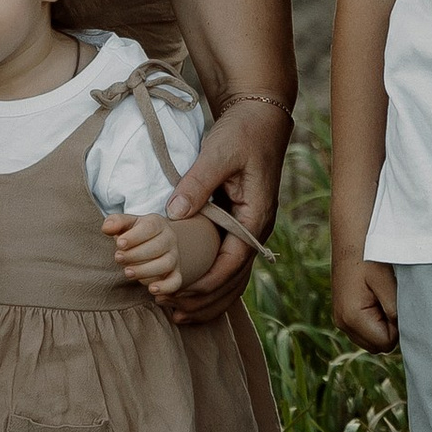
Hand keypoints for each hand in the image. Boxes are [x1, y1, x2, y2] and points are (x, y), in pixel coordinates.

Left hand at [104, 208, 191, 297]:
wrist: (151, 244)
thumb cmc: (134, 234)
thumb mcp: (125, 224)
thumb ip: (115, 222)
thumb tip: (107, 228)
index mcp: (157, 223)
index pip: (150, 227)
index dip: (134, 236)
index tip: (119, 244)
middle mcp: (169, 239)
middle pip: (158, 247)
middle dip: (136, 254)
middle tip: (118, 258)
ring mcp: (173, 257)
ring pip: (166, 264)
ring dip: (145, 270)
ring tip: (127, 272)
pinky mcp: (174, 274)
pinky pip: (175, 282)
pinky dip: (165, 287)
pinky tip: (151, 290)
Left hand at [160, 99, 286, 323]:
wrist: (261, 119)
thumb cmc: (242, 133)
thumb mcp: (219, 152)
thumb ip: (197, 183)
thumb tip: (175, 214)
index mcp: (256, 216)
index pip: (233, 262)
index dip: (205, 281)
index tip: (177, 291)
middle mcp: (256, 229)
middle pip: (234, 279)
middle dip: (204, 298)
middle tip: (170, 309)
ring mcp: (249, 229)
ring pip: (232, 276)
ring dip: (207, 296)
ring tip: (176, 312)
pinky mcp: (238, 225)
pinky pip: (225, 261)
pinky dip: (208, 279)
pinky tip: (187, 290)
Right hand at [332, 243, 397, 351]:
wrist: (351, 237)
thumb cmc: (371, 255)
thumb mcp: (388, 283)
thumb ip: (396, 313)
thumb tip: (404, 333)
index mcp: (352, 318)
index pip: (387, 342)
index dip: (397, 326)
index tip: (395, 301)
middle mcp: (342, 323)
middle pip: (378, 346)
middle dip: (390, 328)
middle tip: (390, 298)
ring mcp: (340, 320)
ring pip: (371, 340)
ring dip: (382, 325)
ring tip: (381, 296)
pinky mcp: (342, 314)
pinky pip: (364, 330)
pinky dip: (374, 320)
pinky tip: (374, 297)